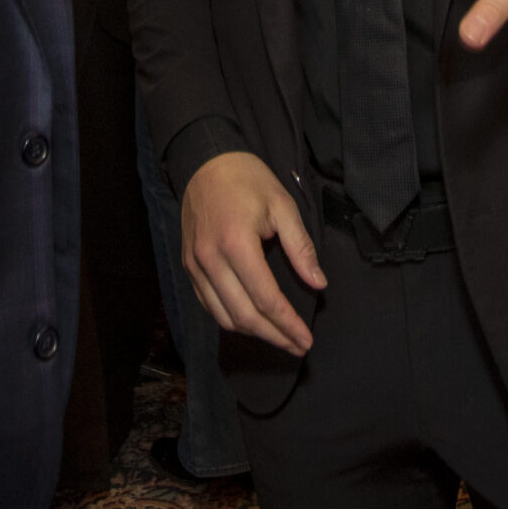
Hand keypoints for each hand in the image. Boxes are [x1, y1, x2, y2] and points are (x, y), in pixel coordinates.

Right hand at [179, 151, 324, 355]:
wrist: (206, 162)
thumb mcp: (283, 206)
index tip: (306, 340)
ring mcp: (195, 265)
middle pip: (244, 315)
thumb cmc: (248, 180)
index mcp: (236, 243)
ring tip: (278, 337)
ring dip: (253, 333)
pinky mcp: (189, 265)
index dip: (288, 324)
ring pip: (223, 316)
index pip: (266, 299)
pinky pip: (208, 304)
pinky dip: (231, 319)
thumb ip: (301, 247)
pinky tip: (251, 320)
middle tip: (297, 346)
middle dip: (274, 336)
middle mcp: (210, 260)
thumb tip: (318, 283)